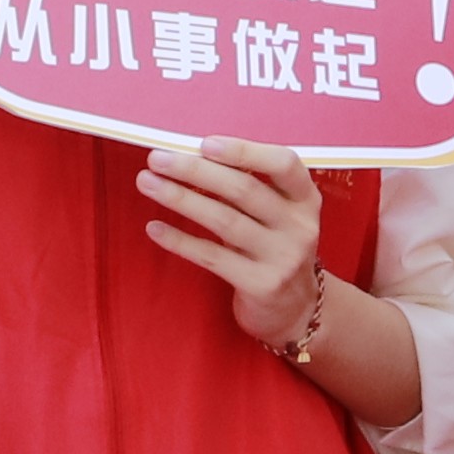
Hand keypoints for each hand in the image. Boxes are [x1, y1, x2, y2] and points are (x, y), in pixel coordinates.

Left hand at [136, 140, 336, 349]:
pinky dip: (180, 240)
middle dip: (196, 170)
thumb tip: (192, 156)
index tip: (205, 143)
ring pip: (224, 220)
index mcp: (305, 200)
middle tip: (158, 159)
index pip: (284, 164)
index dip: (245, 151)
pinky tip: (154, 227)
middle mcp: (299, 227)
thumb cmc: (273, 248)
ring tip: (147, 182)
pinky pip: (212, 257)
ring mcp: (282, 258)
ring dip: (181, 198)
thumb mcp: (278, 215)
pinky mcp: (261, 285)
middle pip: (244, 190)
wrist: (296, 309)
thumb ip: (249, 188)